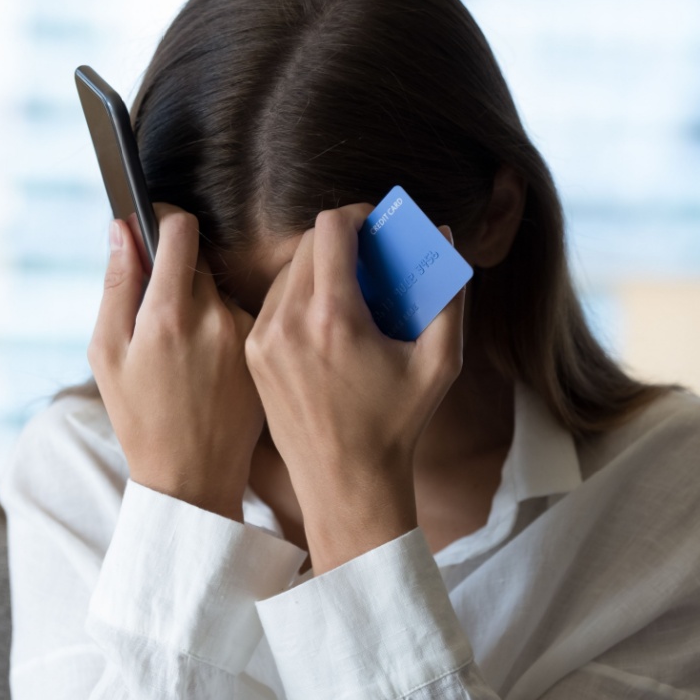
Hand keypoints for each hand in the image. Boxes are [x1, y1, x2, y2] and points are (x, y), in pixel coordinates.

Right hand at [91, 206, 262, 520]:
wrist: (192, 478)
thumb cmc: (139, 418)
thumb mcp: (106, 354)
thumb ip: (116, 285)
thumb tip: (122, 228)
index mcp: (168, 314)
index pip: (180, 228)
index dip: (163, 218)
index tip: (154, 222)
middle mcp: (214, 317)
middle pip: (199, 259)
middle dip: (177, 270)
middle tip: (159, 309)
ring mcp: (246, 334)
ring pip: (219, 290)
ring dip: (201, 302)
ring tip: (184, 353)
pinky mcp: (265, 351)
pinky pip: (241, 318)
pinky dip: (222, 329)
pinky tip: (210, 367)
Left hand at [244, 205, 466, 573]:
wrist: (345, 482)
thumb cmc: (397, 424)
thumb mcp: (440, 361)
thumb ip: (448, 293)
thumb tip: (441, 234)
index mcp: (334, 318)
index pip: (330, 228)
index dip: (356, 216)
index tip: (375, 227)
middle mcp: (289, 323)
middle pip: (307, 244)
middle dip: (340, 241)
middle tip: (368, 258)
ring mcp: (263, 339)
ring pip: (287, 272)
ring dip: (317, 269)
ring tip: (348, 292)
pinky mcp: (252, 354)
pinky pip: (272, 303)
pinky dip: (297, 298)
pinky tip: (324, 321)